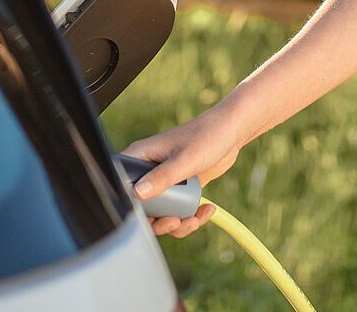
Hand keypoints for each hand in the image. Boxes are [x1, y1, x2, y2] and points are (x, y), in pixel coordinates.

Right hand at [120, 107, 246, 237]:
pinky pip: (178, 210)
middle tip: (175, 222)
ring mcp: (165, 181)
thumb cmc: (206, 136)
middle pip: (142, 207)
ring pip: (161, 213)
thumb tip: (138, 193)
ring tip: (194, 220)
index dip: (133, 206)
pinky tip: (205, 211)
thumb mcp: (184, 159)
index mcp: (142, 157)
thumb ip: (162, 177)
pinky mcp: (181, 188)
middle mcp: (149, 171)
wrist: (231, 133)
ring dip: (177, 224)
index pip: (124, 185)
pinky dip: (190, 217)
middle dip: (159, 221)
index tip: (152, 215)